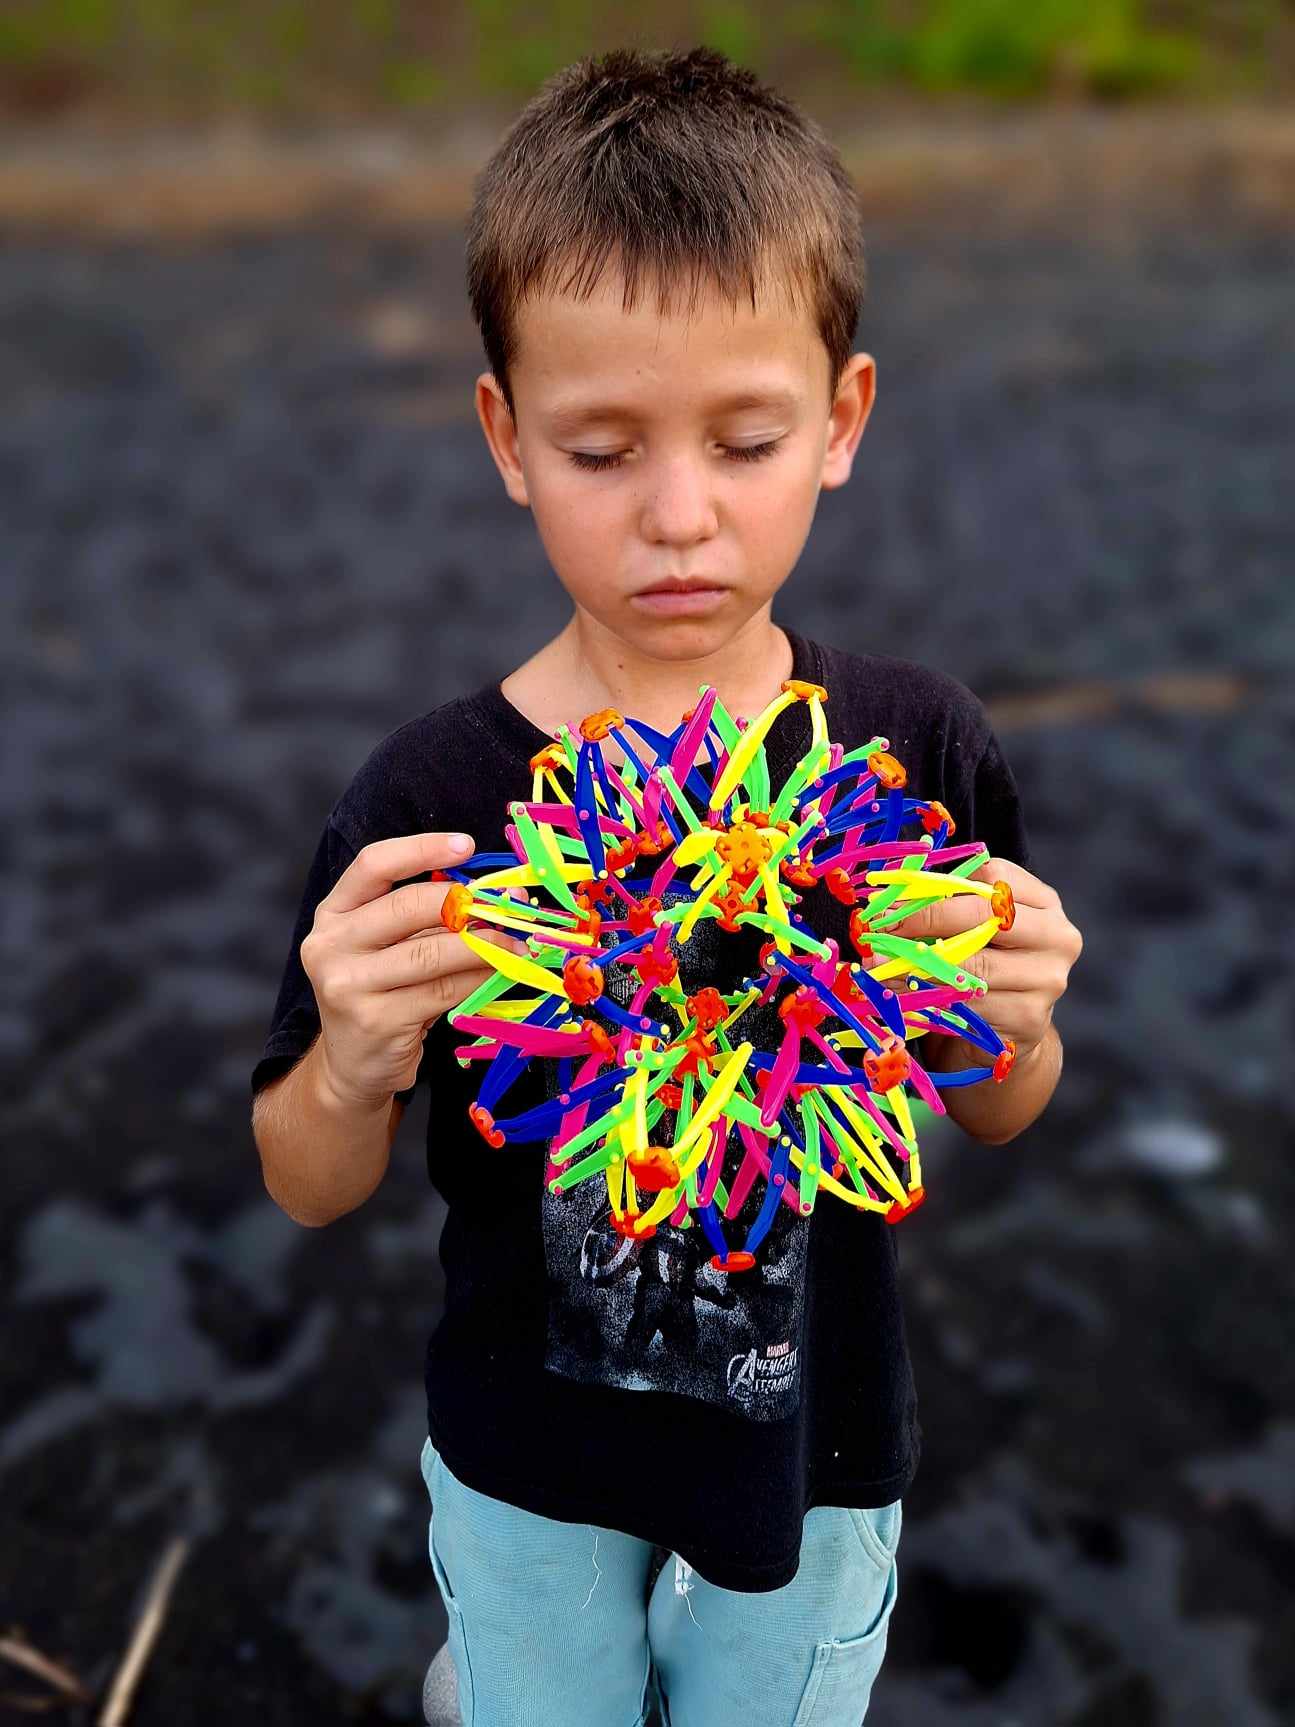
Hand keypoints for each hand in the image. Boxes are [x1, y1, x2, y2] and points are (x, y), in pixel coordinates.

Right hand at [299, 832, 526, 1107]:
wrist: (352, 1066)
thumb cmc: (381, 994)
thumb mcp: (386, 947)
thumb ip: (423, 918)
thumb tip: (495, 895)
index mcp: (333, 913)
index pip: (373, 864)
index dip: (422, 849)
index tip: (467, 845)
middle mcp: (330, 944)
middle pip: (409, 905)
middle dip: (467, 902)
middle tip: (507, 907)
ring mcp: (347, 984)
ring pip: (434, 952)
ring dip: (486, 945)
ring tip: (518, 944)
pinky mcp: (376, 1020)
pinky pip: (444, 989)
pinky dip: (480, 978)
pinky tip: (501, 973)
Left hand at [886, 858, 1082, 1063]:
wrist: (1010, 1026)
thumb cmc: (986, 963)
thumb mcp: (974, 928)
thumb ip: (944, 906)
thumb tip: (889, 901)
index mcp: (1043, 903)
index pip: (994, 878)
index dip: (937, 886)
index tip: (894, 899)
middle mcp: (1057, 937)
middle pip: (985, 917)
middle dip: (925, 919)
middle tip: (881, 927)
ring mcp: (1048, 979)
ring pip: (973, 966)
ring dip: (917, 964)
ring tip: (878, 963)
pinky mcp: (1030, 1018)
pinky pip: (970, 1004)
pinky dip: (928, 998)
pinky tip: (899, 994)